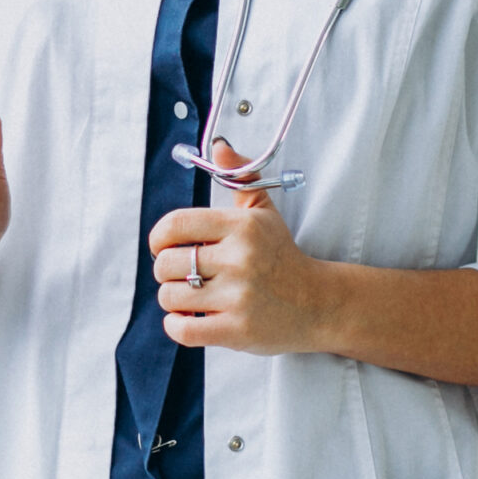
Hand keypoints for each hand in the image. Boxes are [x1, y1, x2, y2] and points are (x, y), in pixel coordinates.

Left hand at [148, 141, 337, 354]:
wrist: (319, 304)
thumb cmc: (282, 257)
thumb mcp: (264, 214)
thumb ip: (239, 178)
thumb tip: (219, 146)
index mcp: (241, 226)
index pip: (174, 226)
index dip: (158, 239)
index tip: (165, 247)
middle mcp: (240, 259)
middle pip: (165, 264)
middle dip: (167, 272)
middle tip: (187, 275)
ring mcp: (238, 297)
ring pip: (169, 297)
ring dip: (174, 300)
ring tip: (195, 297)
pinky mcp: (236, 331)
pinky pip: (181, 329)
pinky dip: (178, 325)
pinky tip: (192, 318)